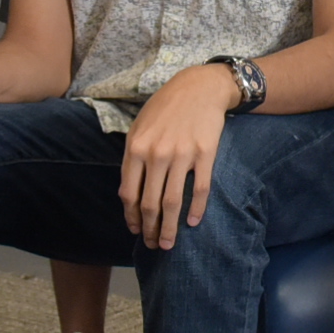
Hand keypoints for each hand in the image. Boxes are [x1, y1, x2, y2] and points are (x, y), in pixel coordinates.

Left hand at [120, 63, 233, 247]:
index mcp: (136, 148)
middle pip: (150, 203)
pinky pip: (199, 189)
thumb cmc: (164, 108)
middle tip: (154, 245)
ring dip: (170, 228)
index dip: (132, 218)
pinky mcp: (205, 154)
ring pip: (173, 202)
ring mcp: (182, 155)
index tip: (136, 231)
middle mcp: (156, 154)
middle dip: (150, 230)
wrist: (198, 87)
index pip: (129, 194)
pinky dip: (196, 209)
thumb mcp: (139, 128)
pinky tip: (192, 223)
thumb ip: (132, 159)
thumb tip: (128, 194)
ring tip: (169, 244)